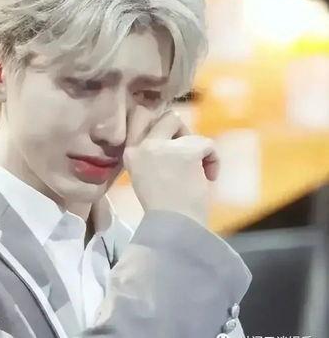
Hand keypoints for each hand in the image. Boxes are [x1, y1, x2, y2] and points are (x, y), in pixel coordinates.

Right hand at [122, 108, 218, 225]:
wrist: (174, 226)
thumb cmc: (163, 208)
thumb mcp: (145, 175)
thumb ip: (152, 155)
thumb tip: (175, 137)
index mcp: (130, 153)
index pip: (140, 118)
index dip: (161, 126)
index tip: (172, 139)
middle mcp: (143, 145)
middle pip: (168, 118)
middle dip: (183, 133)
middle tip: (189, 156)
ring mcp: (164, 147)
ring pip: (190, 131)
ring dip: (198, 150)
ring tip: (198, 174)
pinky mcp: (187, 152)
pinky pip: (207, 144)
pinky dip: (213, 160)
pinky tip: (209, 178)